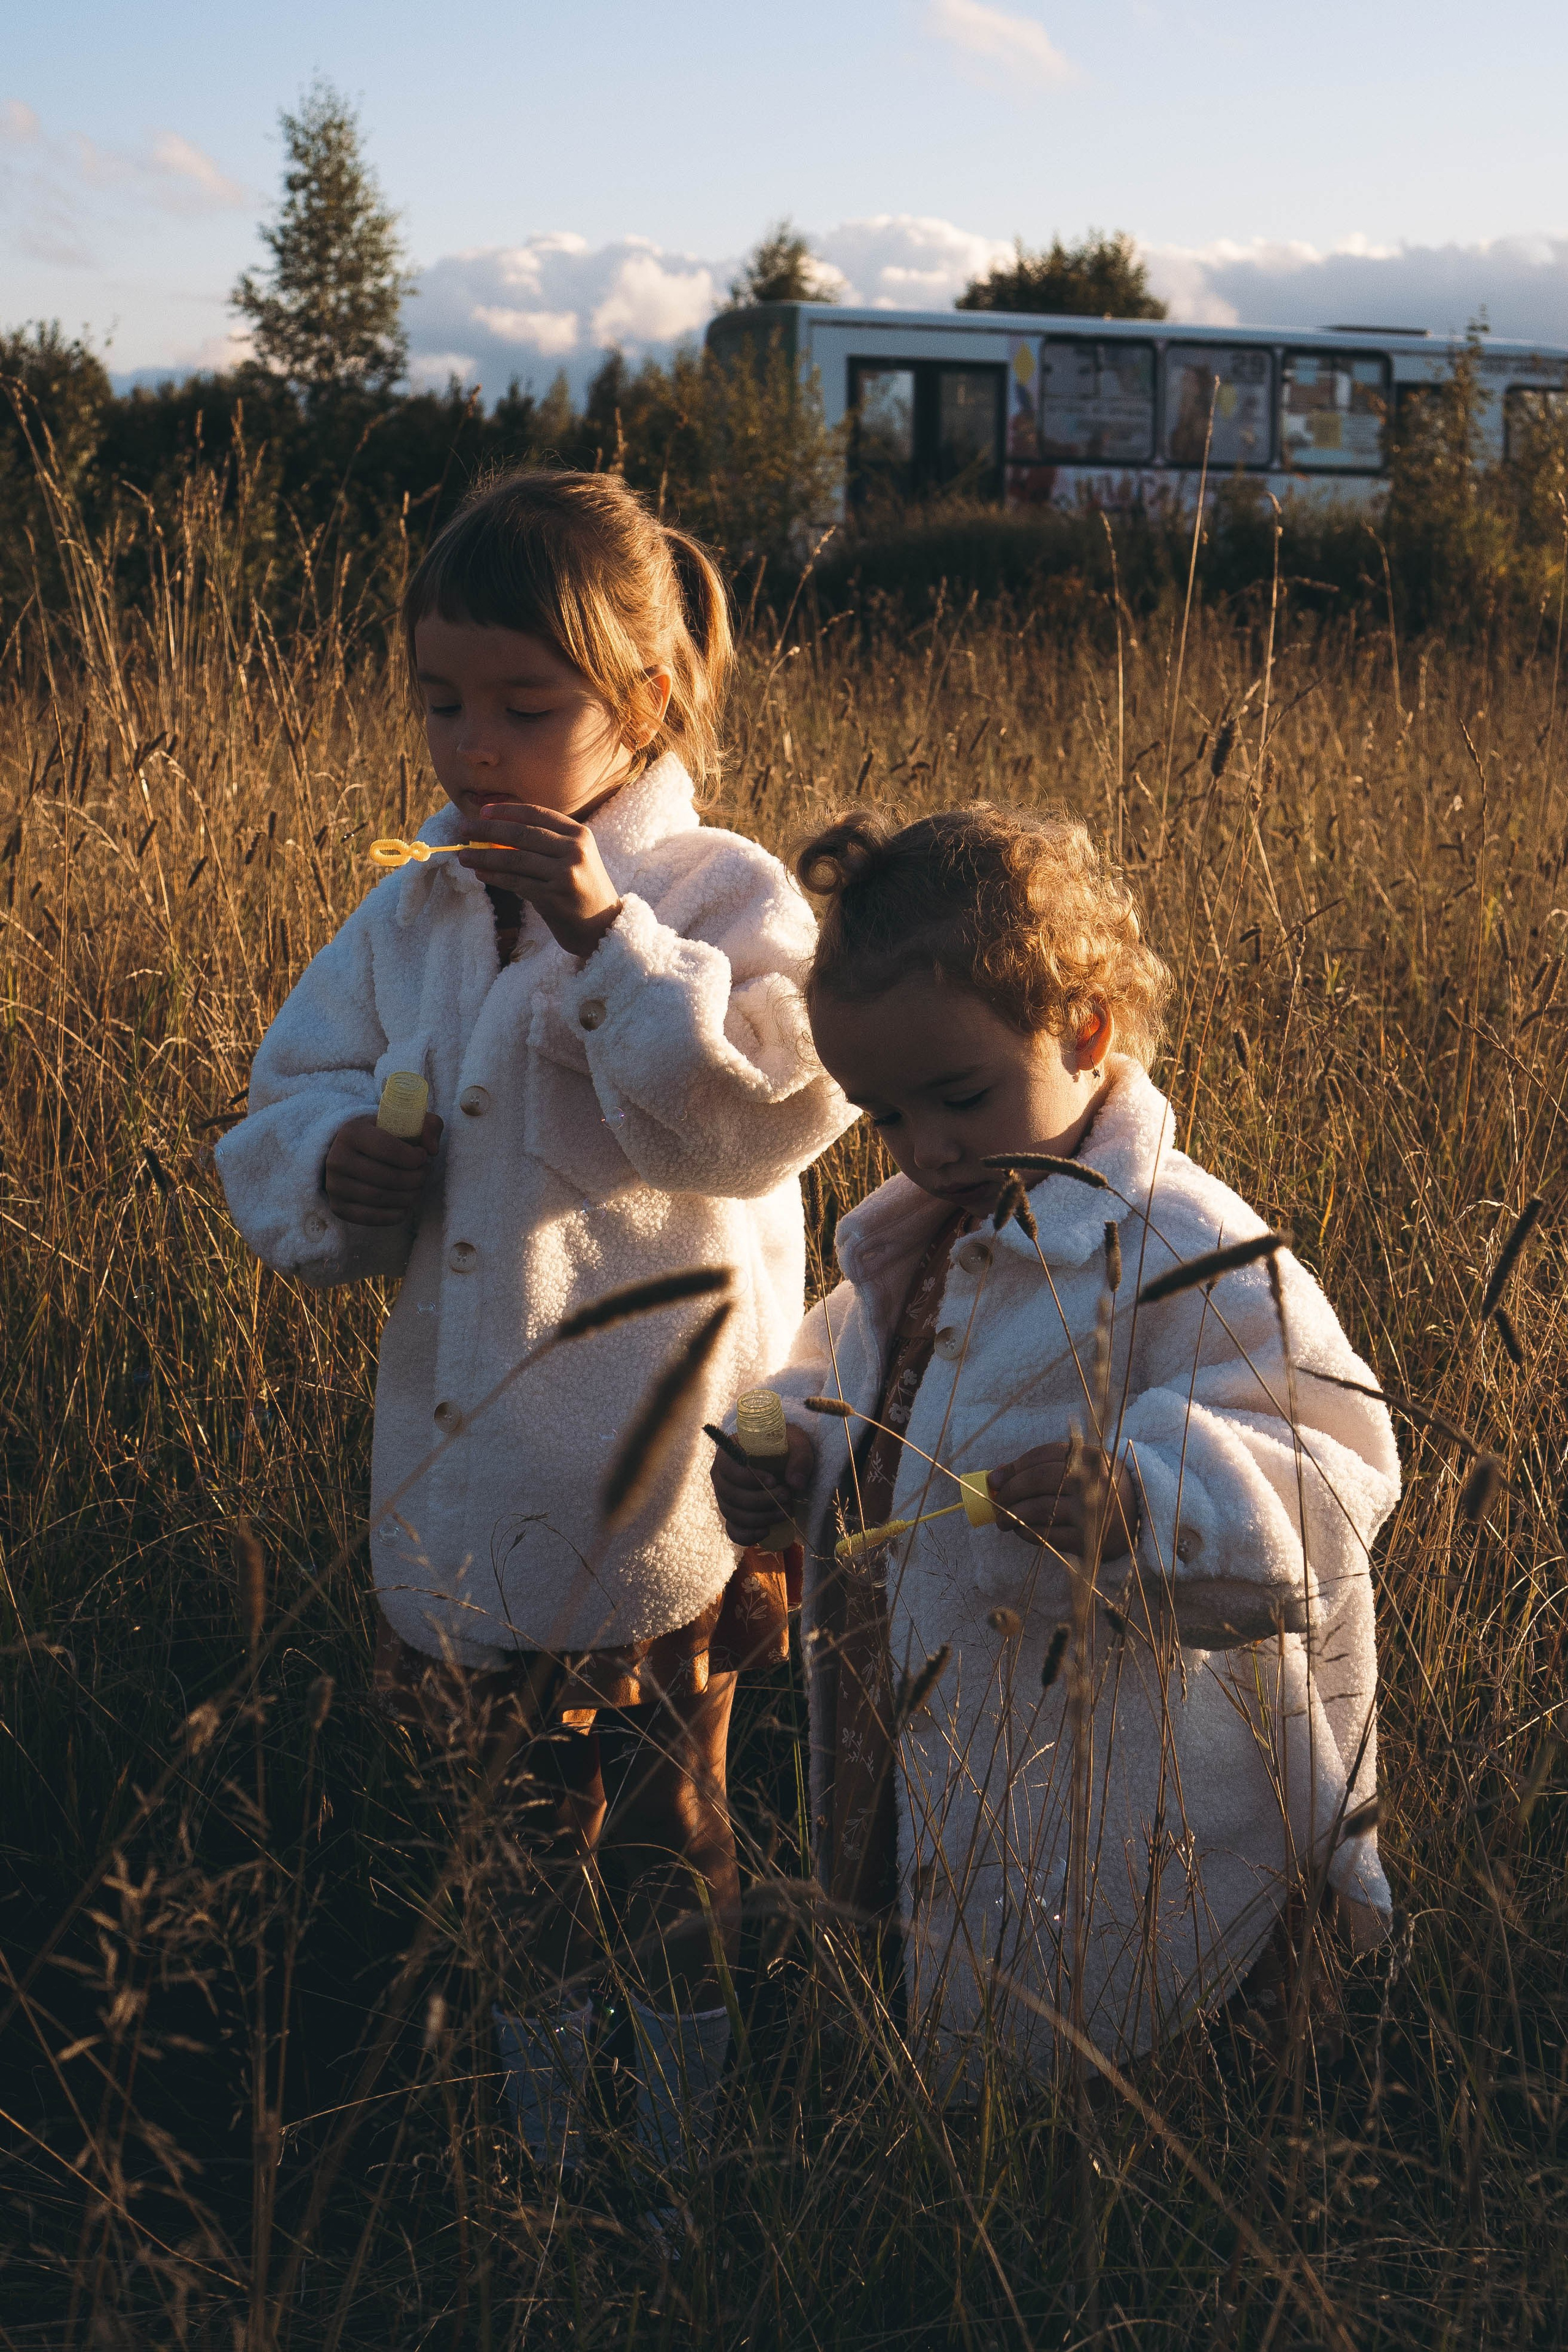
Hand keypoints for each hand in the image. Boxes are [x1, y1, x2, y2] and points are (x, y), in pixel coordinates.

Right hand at [324, 1111, 442, 1226]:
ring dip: (408, 1197)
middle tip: (424, 1174)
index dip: (412, 1157)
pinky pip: (371, 1217)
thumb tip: (432, 1149)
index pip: (387, 1148)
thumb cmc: (384, 1137)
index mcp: (351, 1132)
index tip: (423, 1157)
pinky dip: (395, 1215)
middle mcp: (337, 1159)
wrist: (352, 1154)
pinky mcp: (338, 1207)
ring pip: (380, 1198)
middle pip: (386, 1177)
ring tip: (418, 1188)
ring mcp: (334, 1185)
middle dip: (415, 1179)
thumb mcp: (404, 1123)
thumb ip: (427, 1126)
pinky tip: (406, 1205)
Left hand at [458, 802, 621, 960]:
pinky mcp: (554, 897)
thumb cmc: (581, 889)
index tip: (482, 812)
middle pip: (521, 834)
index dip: (506, 811)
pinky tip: (480, 873)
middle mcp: (574, 850)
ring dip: (484, 856)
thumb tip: (497, 832)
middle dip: (487, 830)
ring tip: (464, 855)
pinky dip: (494, 877)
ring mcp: (565, 873)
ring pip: (514, 859)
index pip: (536, 814)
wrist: (603, 927)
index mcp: (579, 834)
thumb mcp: (573, 857)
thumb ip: (545, 842)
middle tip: (464, 830)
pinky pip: (516, 882)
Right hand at [711, 1421, 815, 1547]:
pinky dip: (748, 1535)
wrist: (784, 1461)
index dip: (748, 1478)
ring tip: (784, 1512)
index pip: (728, 1468)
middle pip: (731, 1496)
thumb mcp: (797, 1443)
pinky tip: (766, 1531)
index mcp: (729, 1453)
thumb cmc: (785, 1447)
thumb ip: (800, 1457)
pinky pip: (733, 1531)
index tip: (774, 1481)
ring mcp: (725, 1498)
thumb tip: (796, 1484)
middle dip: (761, 1501)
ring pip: (733, 1515)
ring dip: (761, 1518)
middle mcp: (721, 1477)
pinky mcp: (733, 1516)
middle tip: (786, 1497)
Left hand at [987, 1442, 1137, 1562]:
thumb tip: (995, 1477)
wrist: (1140, 1516)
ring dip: (1013, 1514)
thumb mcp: (1079, 1467)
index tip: (995, 1480)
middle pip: (1038, 1480)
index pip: (1043, 1455)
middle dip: (1010, 1491)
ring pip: (1039, 1509)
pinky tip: (1020, 1531)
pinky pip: (1048, 1535)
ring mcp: (1091, 1511)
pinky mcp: (1088, 1539)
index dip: (1014, 1468)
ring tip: (1002, 1520)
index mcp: (1089, 1456)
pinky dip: (1027, 1533)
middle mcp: (1092, 1481)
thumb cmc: (1098, 1488)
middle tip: (996, 1502)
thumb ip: (1040, 1467)